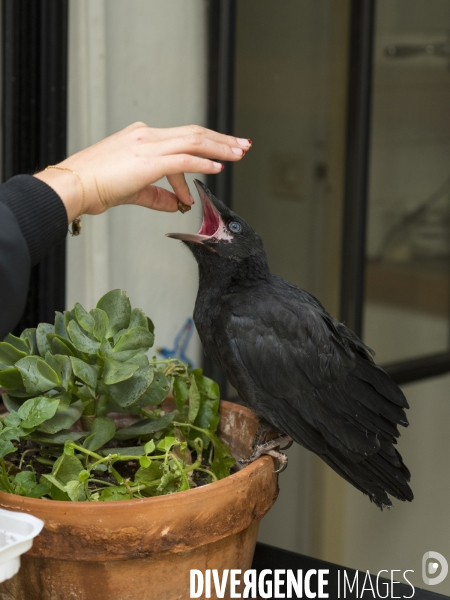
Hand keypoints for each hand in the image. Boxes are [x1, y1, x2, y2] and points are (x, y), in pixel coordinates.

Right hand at [34, 122, 250, 221]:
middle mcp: (148, 136)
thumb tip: (175, 205)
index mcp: (142, 137)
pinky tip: (218, 166)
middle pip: (194, 133)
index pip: (182, 140)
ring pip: (194, 140)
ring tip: (239, 153)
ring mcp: (148, 145)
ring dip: (220, 147)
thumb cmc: (95, 186)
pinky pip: (184, 159)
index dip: (206, 148)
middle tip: (243, 144)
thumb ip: (157, 196)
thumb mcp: (132, 190)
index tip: (222, 157)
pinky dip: (203, 161)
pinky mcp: (149, 160)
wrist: (74, 185)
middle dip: (222, 139)